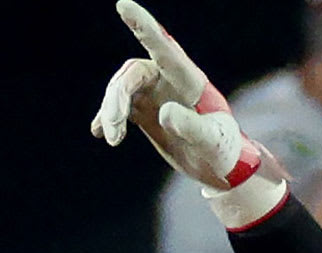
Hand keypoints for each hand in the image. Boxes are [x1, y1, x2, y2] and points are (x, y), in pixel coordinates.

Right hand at [90, 1, 276, 191]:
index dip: (143, 26)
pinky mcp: (146, 110)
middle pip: (132, 74)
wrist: (220, 167)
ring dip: (111, 112)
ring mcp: (156, 94)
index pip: (163, 48)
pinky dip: (107, 118)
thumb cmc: (222, 151)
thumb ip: (191, 127)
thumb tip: (164, 112)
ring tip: (113, 140)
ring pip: (122, 89)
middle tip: (114, 132)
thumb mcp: (211, 141)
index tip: (123, 5)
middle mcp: (169, 80)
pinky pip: (120, 106)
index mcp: (190, 80)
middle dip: (117, 98)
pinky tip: (98, 131)